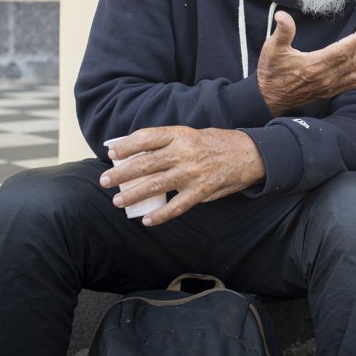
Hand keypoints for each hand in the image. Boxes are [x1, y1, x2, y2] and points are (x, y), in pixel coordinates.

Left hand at [99, 126, 265, 225]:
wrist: (251, 154)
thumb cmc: (218, 143)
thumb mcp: (193, 135)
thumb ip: (170, 144)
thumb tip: (140, 155)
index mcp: (182, 135)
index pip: (147, 138)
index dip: (127, 145)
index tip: (112, 153)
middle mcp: (185, 153)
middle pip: (145, 163)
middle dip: (122, 173)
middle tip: (105, 181)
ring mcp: (193, 173)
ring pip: (156, 185)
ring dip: (134, 195)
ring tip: (118, 201)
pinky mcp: (202, 191)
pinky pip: (177, 206)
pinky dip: (161, 215)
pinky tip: (147, 220)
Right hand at [257, 10, 355, 114]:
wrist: (268, 99)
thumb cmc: (271, 72)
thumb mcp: (272, 49)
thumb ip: (282, 32)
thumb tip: (282, 16)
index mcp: (315, 65)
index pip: (342, 50)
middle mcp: (326, 77)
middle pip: (355, 62)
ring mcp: (329, 86)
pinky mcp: (328, 92)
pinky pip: (351, 84)